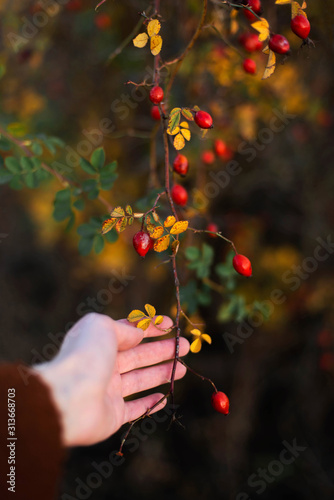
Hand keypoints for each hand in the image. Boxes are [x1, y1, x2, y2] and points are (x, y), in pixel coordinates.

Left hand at [33, 313, 188, 446]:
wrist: (69, 399)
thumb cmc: (85, 357)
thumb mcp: (102, 326)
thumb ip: (123, 327)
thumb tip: (138, 334)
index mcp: (99, 343)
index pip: (129, 332)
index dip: (150, 327)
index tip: (170, 324)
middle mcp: (103, 365)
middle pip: (139, 356)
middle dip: (163, 350)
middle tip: (186, 346)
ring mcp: (108, 391)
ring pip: (141, 380)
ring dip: (162, 373)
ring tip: (182, 368)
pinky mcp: (113, 415)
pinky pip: (135, 409)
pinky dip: (150, 404)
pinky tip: (164, 398)